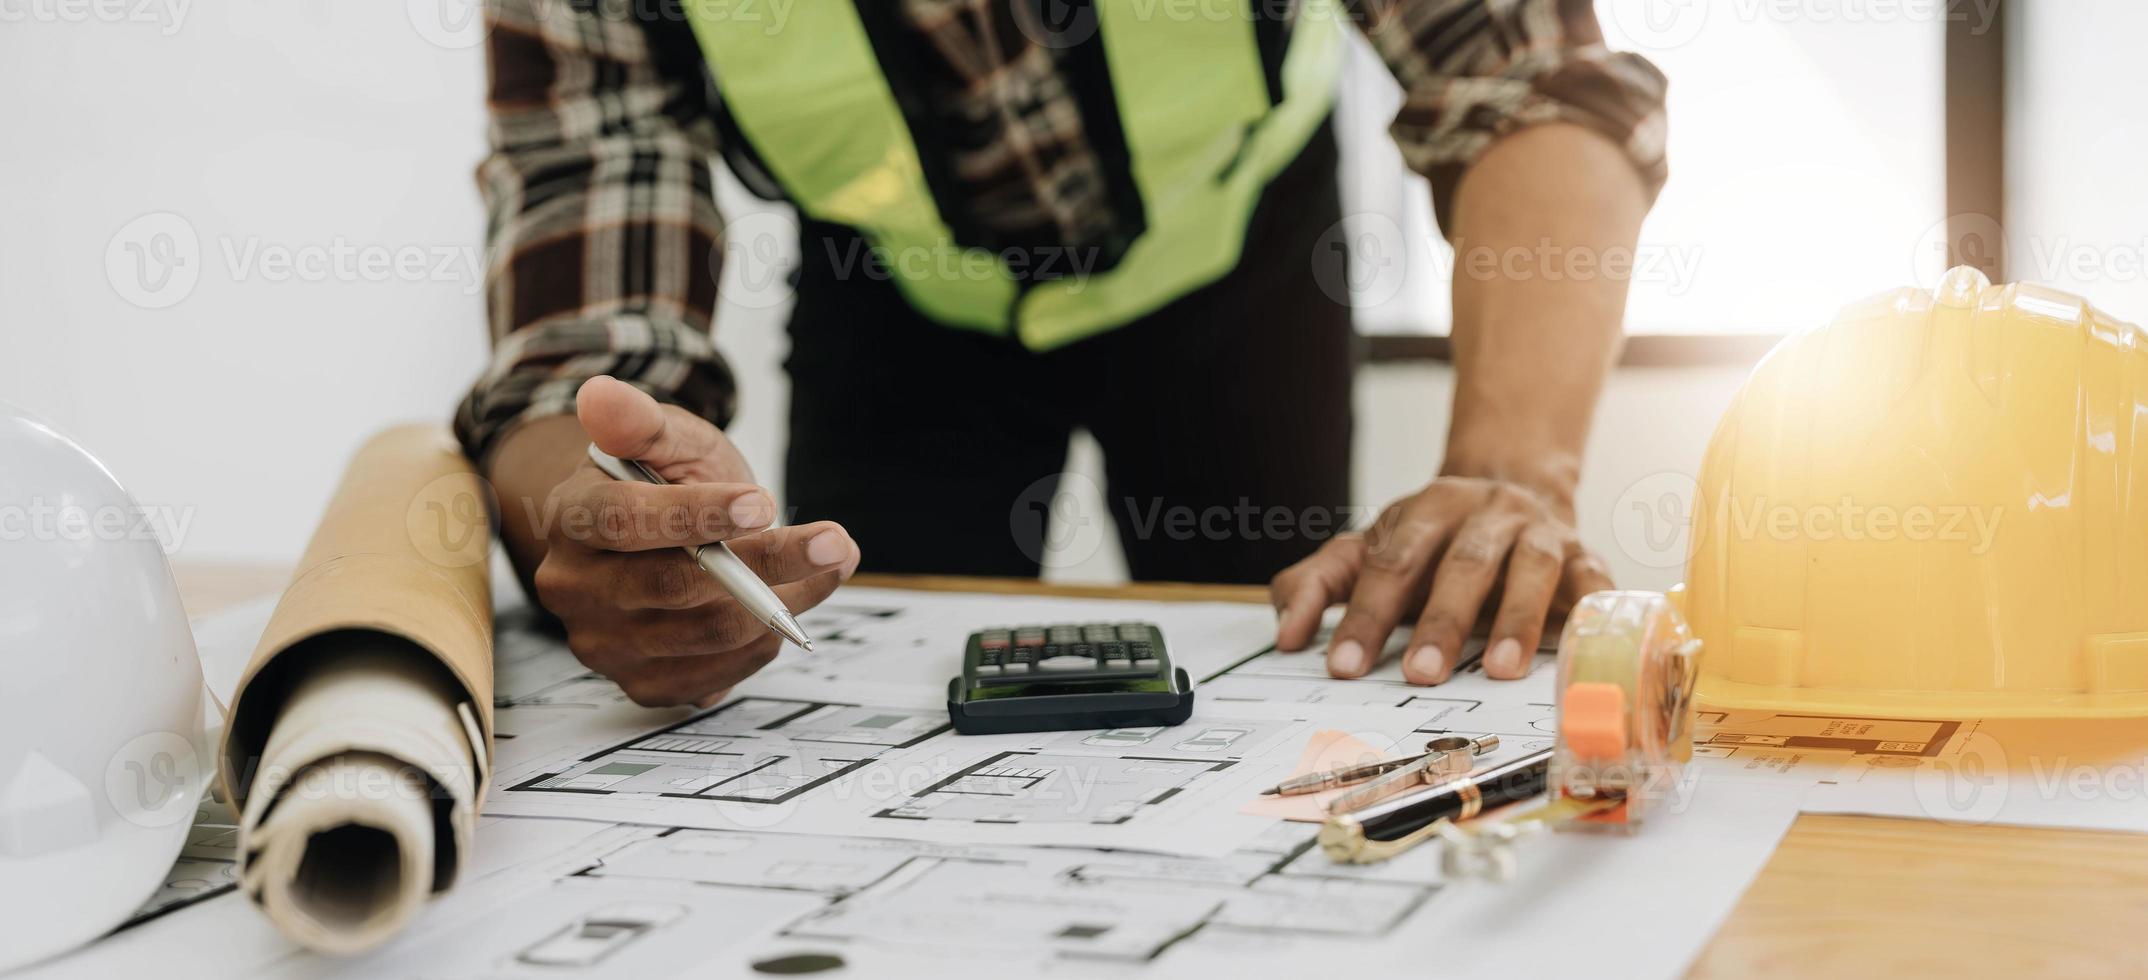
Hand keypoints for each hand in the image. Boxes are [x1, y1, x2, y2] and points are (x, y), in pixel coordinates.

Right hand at [531, 377, 858, 706]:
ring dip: (784, 601)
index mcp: (571, 520)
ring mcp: (604, 644)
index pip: (622, 520)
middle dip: (768, 561)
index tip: (764, 502)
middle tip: (835, 542)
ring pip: (708, 632)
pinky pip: (719, 672)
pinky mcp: (641, 683)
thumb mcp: (666, 440)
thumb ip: (641, 421)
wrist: (657, 541)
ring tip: (828, 562)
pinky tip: (790, 602)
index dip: (695, 513)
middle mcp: (574, 589)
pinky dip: (766, 639)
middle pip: (675, 585)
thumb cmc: (664, 485)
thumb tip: (600, 393)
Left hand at [1268, 476, 1610, 684]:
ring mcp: (1540, 532)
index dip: (1366, 614)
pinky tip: (1579, 641)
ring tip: (1499, 669)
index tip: (1345, 667)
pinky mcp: (1584, 556)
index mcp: (1428, 509)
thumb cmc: (1433, 541)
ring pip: (1530, 568)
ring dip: (1516, 617)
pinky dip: (1591, 605)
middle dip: (1440, 620)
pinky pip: (1593, 579)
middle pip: (1463, 563)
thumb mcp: (1369, 551)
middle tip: (1419, 675)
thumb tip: (1285, 637)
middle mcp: (1487, 514)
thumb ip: (1318, 586)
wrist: (1514, 486)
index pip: (1392, 562)